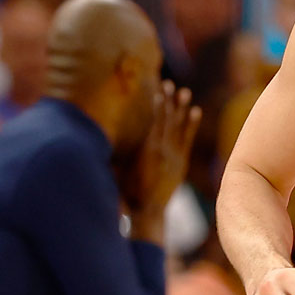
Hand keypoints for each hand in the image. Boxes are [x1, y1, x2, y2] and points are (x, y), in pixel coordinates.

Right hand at [120, 81, 201, 214]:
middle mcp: (164, 149)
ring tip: (185, 92)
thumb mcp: (120, 168)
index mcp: (149, 149)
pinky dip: (191, 125)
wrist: (148, 210)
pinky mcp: (181, 162)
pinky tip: (196, 112)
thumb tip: (98, 137)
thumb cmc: (128, 191)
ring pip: (179, 127)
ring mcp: (175, 155)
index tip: (160, 89)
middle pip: (168, 120)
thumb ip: (117, 151)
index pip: (157, 121)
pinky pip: (187, 139)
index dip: (159, 104)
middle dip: (169, 101)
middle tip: (171, 84)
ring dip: (182, 109)